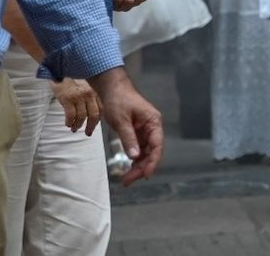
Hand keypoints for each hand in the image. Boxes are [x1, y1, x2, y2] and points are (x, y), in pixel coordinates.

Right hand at [51, 78, 101, 134]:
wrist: (59, 66)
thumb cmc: (72, 75)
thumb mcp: (85, 83)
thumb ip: (90, 93)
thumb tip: (91, 108)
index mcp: (94, 90)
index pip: (102, 108)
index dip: (98, 119)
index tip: (95, 125)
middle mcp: (89, 93)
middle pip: (94, 115)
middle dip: (91, 126)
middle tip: (88, 133)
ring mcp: (78, 96)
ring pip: (82, 117)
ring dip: (78, 125)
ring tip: (74, 128)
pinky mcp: (67, 98)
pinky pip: (71, 116)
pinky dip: (69, 122)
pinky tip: (68, 124)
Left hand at [90, 67, 163, 185]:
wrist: (112, 88)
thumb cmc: (118, 99)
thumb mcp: (121, 120)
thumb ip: (129, 138)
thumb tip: (134, 157)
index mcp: (153, 121)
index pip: (157, 145)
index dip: (153, 161)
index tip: (146, 175)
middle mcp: (152, 127)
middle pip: (152, 151)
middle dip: (142, 167)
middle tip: (128, 181)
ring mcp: (145, 130)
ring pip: (146, 152)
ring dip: (138, 166)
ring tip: (127, 179)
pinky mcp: (137, 132)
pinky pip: (139, 149)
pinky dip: (134, 159)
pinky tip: (128, 168)